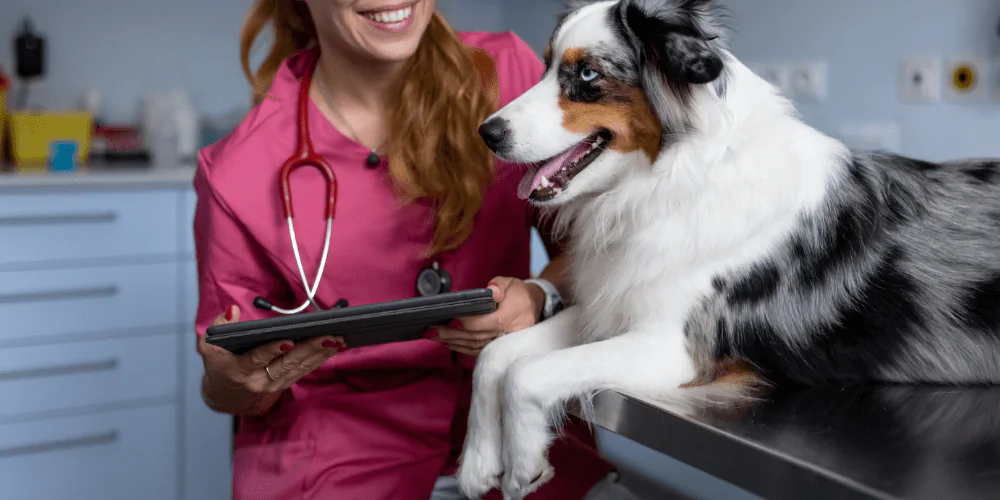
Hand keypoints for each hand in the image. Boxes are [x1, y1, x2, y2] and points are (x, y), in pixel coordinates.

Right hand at [196, 304, 346, 414]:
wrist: (224, 395)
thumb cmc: (219, 363)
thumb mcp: (209, 346)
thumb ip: (219, 327)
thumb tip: (232, 310)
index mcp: (238, 370)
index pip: (257, 360)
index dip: (272, 351)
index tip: (288, 341)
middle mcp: (258, 381)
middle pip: (287, 364)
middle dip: (309, 349)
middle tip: (329, 335)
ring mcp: (274, 385)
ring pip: (300, 369)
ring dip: (321, 354)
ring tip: (338, 339)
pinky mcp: (285, 384)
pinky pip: (304, 371)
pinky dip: (320, 359)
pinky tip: (335, 347)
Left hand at [427, 277, 544, 355]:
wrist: (533, 307)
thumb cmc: (518, 293)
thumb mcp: (511, 282)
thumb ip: (499, 285)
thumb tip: (491, 292)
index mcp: (512, 316)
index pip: (486, 323)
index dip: (467, 323)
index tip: (450, 320)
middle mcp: (509, 333)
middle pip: (476, 337)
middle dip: (451, 334)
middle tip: (430, 330)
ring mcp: (504, 344)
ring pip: (475, 346)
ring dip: (453, 342)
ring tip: (433, 336)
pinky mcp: (499, 349)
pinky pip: (478, 351)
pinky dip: (461, 348)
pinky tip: (447, 342)